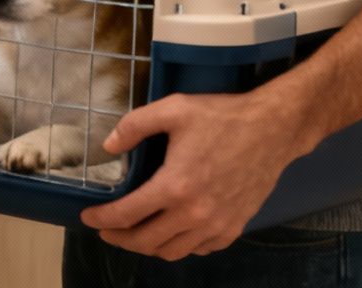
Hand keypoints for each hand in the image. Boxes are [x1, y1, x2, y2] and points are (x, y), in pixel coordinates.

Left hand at [77, 88, 313, 260]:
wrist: (273, 130)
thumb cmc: (222, 117)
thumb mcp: (172, 109)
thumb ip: (134, 126)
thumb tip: (108, 146)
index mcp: (174, 186)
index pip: (127, 215)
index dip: (102, 220)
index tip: (88, 217)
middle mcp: (194, 213)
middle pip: (146, 241)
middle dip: (120, 239)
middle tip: (106, 230)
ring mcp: (216, 225)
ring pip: (172, 251)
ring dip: (147, 247)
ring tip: (134, 234)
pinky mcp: (234, 227)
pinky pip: (199, 249)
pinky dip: (179, 246)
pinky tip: (171, 233)